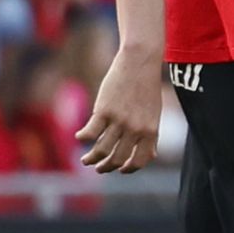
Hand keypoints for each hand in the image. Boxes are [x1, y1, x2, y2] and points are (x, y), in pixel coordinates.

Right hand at [76, 47, 162, 173]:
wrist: (140, 63)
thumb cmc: (146, 88)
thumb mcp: (154, 113)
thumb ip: (151, 135)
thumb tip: (152, 156)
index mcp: (151, 130)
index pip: (141, 160)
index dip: (129, 168)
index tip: (120, 169)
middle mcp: (136, 128)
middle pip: (118, 159)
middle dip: (106, 167)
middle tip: (99, 168)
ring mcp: (120, 120)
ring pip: (101, 150)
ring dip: (91, 159)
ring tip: (86, 160)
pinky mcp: (104, 111)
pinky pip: (89, 134)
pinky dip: (82, 139)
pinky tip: (79, 137)